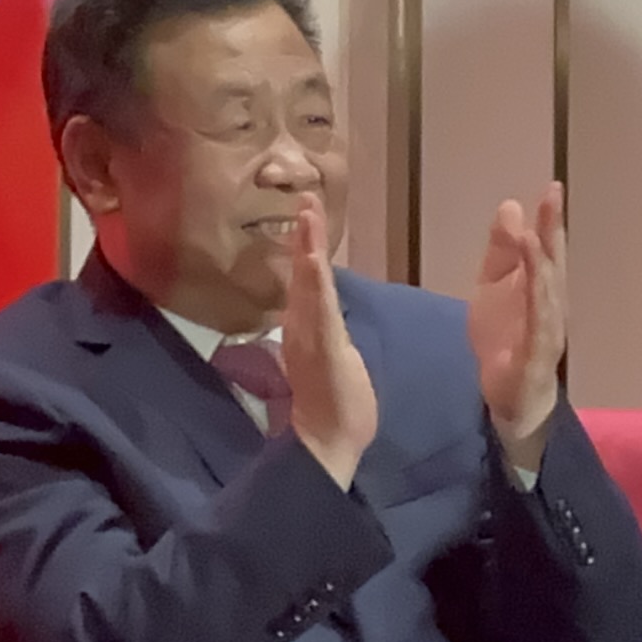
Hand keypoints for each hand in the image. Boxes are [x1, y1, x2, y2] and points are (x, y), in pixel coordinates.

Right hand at [284, 191, 378, 488]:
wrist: (327, 442)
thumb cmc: (335, 406)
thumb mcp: (335, 360)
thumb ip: (325, 335)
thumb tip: (318, 317)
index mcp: (312, 327)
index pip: (310, 280)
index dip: (308, 247)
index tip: (309, 213)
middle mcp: (306, 325)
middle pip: (307, 274)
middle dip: (306, 236)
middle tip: (307, 199)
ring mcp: (312, 336)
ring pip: (311, 286)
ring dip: (309, 250)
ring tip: (308, 217)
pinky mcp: (322, 349)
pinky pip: (320, 311)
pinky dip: (314, 284)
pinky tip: (312, 261)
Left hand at [469, 180, 567, 471]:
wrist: (509, 396)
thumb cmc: (506, 337)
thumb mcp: (493, 286)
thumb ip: (501, 250)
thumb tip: (511, 206)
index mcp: (539, 288)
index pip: (545, 248)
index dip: (549, 219)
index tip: (551, 187)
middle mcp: (550, 307)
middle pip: (551, 266)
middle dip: (552, 233)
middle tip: (551, 198)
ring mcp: (545, 333)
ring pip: (547, 296)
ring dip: (543, 268)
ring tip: (535, 238)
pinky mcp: (534, 359)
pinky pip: (538, 332)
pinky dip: (537, 311)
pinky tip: (535, 292)